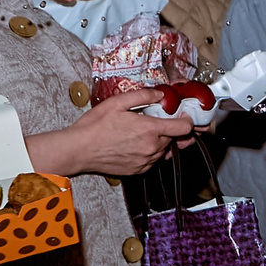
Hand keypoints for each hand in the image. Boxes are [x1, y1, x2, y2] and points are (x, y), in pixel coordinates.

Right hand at [25, 97, 195, 178]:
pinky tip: (136, 144)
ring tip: (143, 132)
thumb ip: (142, 96)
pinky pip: (153, 161)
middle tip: (156, 120)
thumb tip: (159, 95)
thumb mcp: (118, 103)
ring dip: (160, 141)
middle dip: (170, 129)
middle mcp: (151, 148)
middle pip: (174, 139)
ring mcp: (145, 161)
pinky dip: (150, 152)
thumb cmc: (95, 126)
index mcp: (150, 130)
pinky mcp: (138, 170)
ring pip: (164, 150)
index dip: (187, 120)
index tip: (182, 115)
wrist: (79, 150)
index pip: (184, 128)